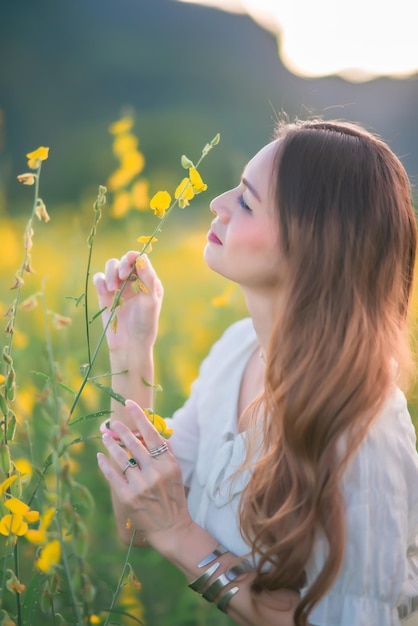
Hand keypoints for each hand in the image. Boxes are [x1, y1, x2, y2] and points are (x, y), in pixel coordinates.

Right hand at [92, 251, 162, 352]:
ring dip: (110, 273)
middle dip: (122, 265)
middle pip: (124, 260)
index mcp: (148, 280)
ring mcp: (119, 286)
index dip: (133, 258)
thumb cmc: (145, 324)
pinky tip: (104, 292)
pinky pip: (99, 279)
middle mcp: (133, 281)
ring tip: (112, 289)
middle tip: (122, 277)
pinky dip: (100, 281)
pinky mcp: (104, 294)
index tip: (130, 266)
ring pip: (111, 266)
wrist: (129, 344)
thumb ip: (148, 279)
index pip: (140, 260)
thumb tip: (142, 257)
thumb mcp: (150, 301)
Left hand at [97, 400, 192, 550]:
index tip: (130, 404)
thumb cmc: (173, 497)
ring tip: (105, 435)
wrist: (171, 527)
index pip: (152, 434)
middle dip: (121, 430)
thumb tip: (153, 432)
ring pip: (121, 458)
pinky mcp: (127, 497)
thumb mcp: (176, 472)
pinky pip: (112, 475)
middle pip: (134, 444)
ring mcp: (140, 485)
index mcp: (168, 463)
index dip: (139, 417)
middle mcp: (154, 472)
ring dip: (110, 444)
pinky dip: (105, 464)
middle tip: (113, 422)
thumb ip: (165, 452)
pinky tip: (100, 456)